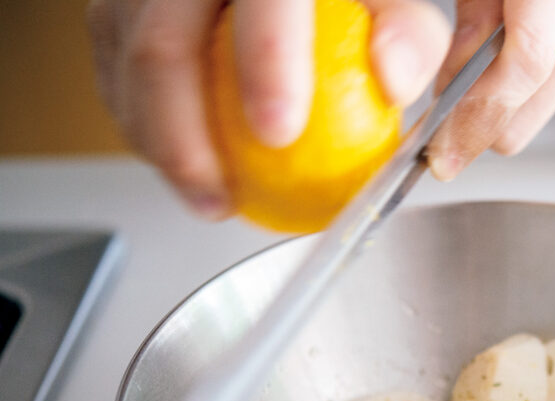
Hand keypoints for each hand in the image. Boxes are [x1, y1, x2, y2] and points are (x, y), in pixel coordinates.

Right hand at [86, 0, 448, 218]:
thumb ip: (409, 34)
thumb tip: (396, 81)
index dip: (267, 60)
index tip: (280, 132)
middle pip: (161, 45)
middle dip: (183, 139)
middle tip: (223, 198)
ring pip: (126, 64)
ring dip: (161, 146)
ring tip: (209, 196)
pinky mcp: (119, 10)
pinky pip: (117, 73)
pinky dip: (148, 130)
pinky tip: (189, 166)